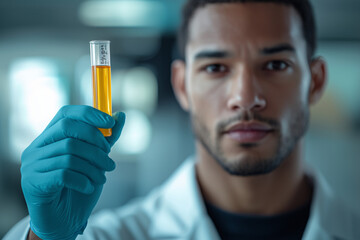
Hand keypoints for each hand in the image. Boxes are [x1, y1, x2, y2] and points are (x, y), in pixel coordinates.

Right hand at [21, 105, 124, 239]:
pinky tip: (89, 187)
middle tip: (109, 159)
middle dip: (95, 142)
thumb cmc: (78, 186)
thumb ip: (107, 138)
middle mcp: (37, 147)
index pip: (66, 113)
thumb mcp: (96, 160)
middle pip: (68, 129)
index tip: (110, 122)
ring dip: (94, 167)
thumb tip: (120, 115)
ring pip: (70, 154)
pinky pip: (64, 173)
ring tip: (102, 178)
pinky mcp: (32, 182)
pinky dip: (83, 180)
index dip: (89, 114)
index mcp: (50, 138)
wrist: (63, 219)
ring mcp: (32, 164)